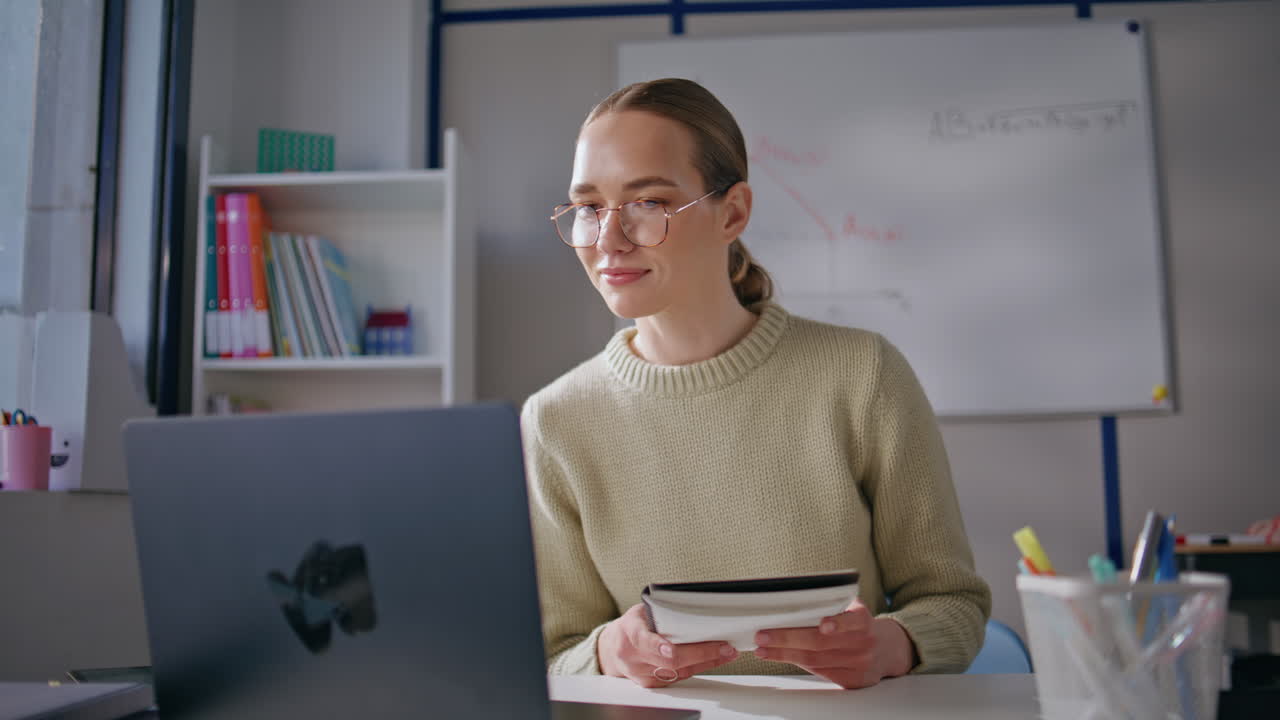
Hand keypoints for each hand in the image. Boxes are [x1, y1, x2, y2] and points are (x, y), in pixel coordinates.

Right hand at [598, 604, 739, 687]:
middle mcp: (634, 657)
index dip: (658, 647)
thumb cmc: (633, 625)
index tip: (671, 649)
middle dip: (700, 654)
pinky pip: (682, 676)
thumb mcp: (641, 612)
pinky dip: (701, 666)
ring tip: (728, 650)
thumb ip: (662, 613)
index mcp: (630, 633)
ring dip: (707, 661)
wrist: (614, 648)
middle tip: (724, 646)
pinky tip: (716, 658)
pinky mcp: (653, 684)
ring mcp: (643, 674)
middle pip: (670, 661)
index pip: (644, 642)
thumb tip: (696, 607)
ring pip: (680, 671)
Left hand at [752, 600, 916, 688]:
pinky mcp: (851, 680)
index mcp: (864, 620)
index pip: (852, 621)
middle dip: (787, 638)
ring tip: (762, 648)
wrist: (886, 649)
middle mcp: (864, 643)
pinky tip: (779, 656)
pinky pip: (818, 671)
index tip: (824, 624)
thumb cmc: (858, 624)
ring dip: (783, 654)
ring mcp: (858, 664)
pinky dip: (795, 662)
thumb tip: (791, 601)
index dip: (838, 623)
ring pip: (814, 659)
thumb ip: (831, 605)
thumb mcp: (852, 608)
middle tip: (763, 635)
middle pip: (820, 643)